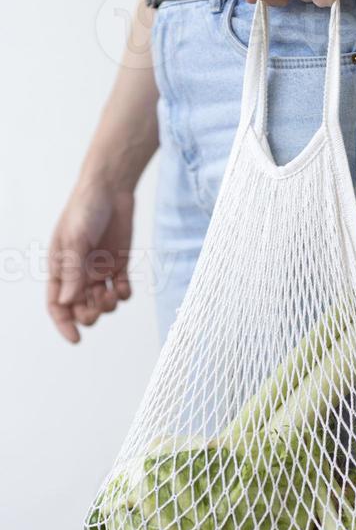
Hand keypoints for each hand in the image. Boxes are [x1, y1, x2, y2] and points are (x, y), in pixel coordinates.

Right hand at [48, 181, 133, 342]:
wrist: (111, 190)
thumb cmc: (85, 210)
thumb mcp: (75, 240)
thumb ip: (73, 272)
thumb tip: (68, 302)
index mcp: (60, 269)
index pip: (57, 305)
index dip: (64, 324)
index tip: (76, 339)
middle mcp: (78, 274)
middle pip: (81, 308)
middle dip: (90, 314)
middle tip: (99, 306)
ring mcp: (99, 270)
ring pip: (103, 303)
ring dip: (108, 305)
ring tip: (112, 293)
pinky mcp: (119, 265)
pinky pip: (121, 290)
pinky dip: (124, 294)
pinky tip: (123, 286)